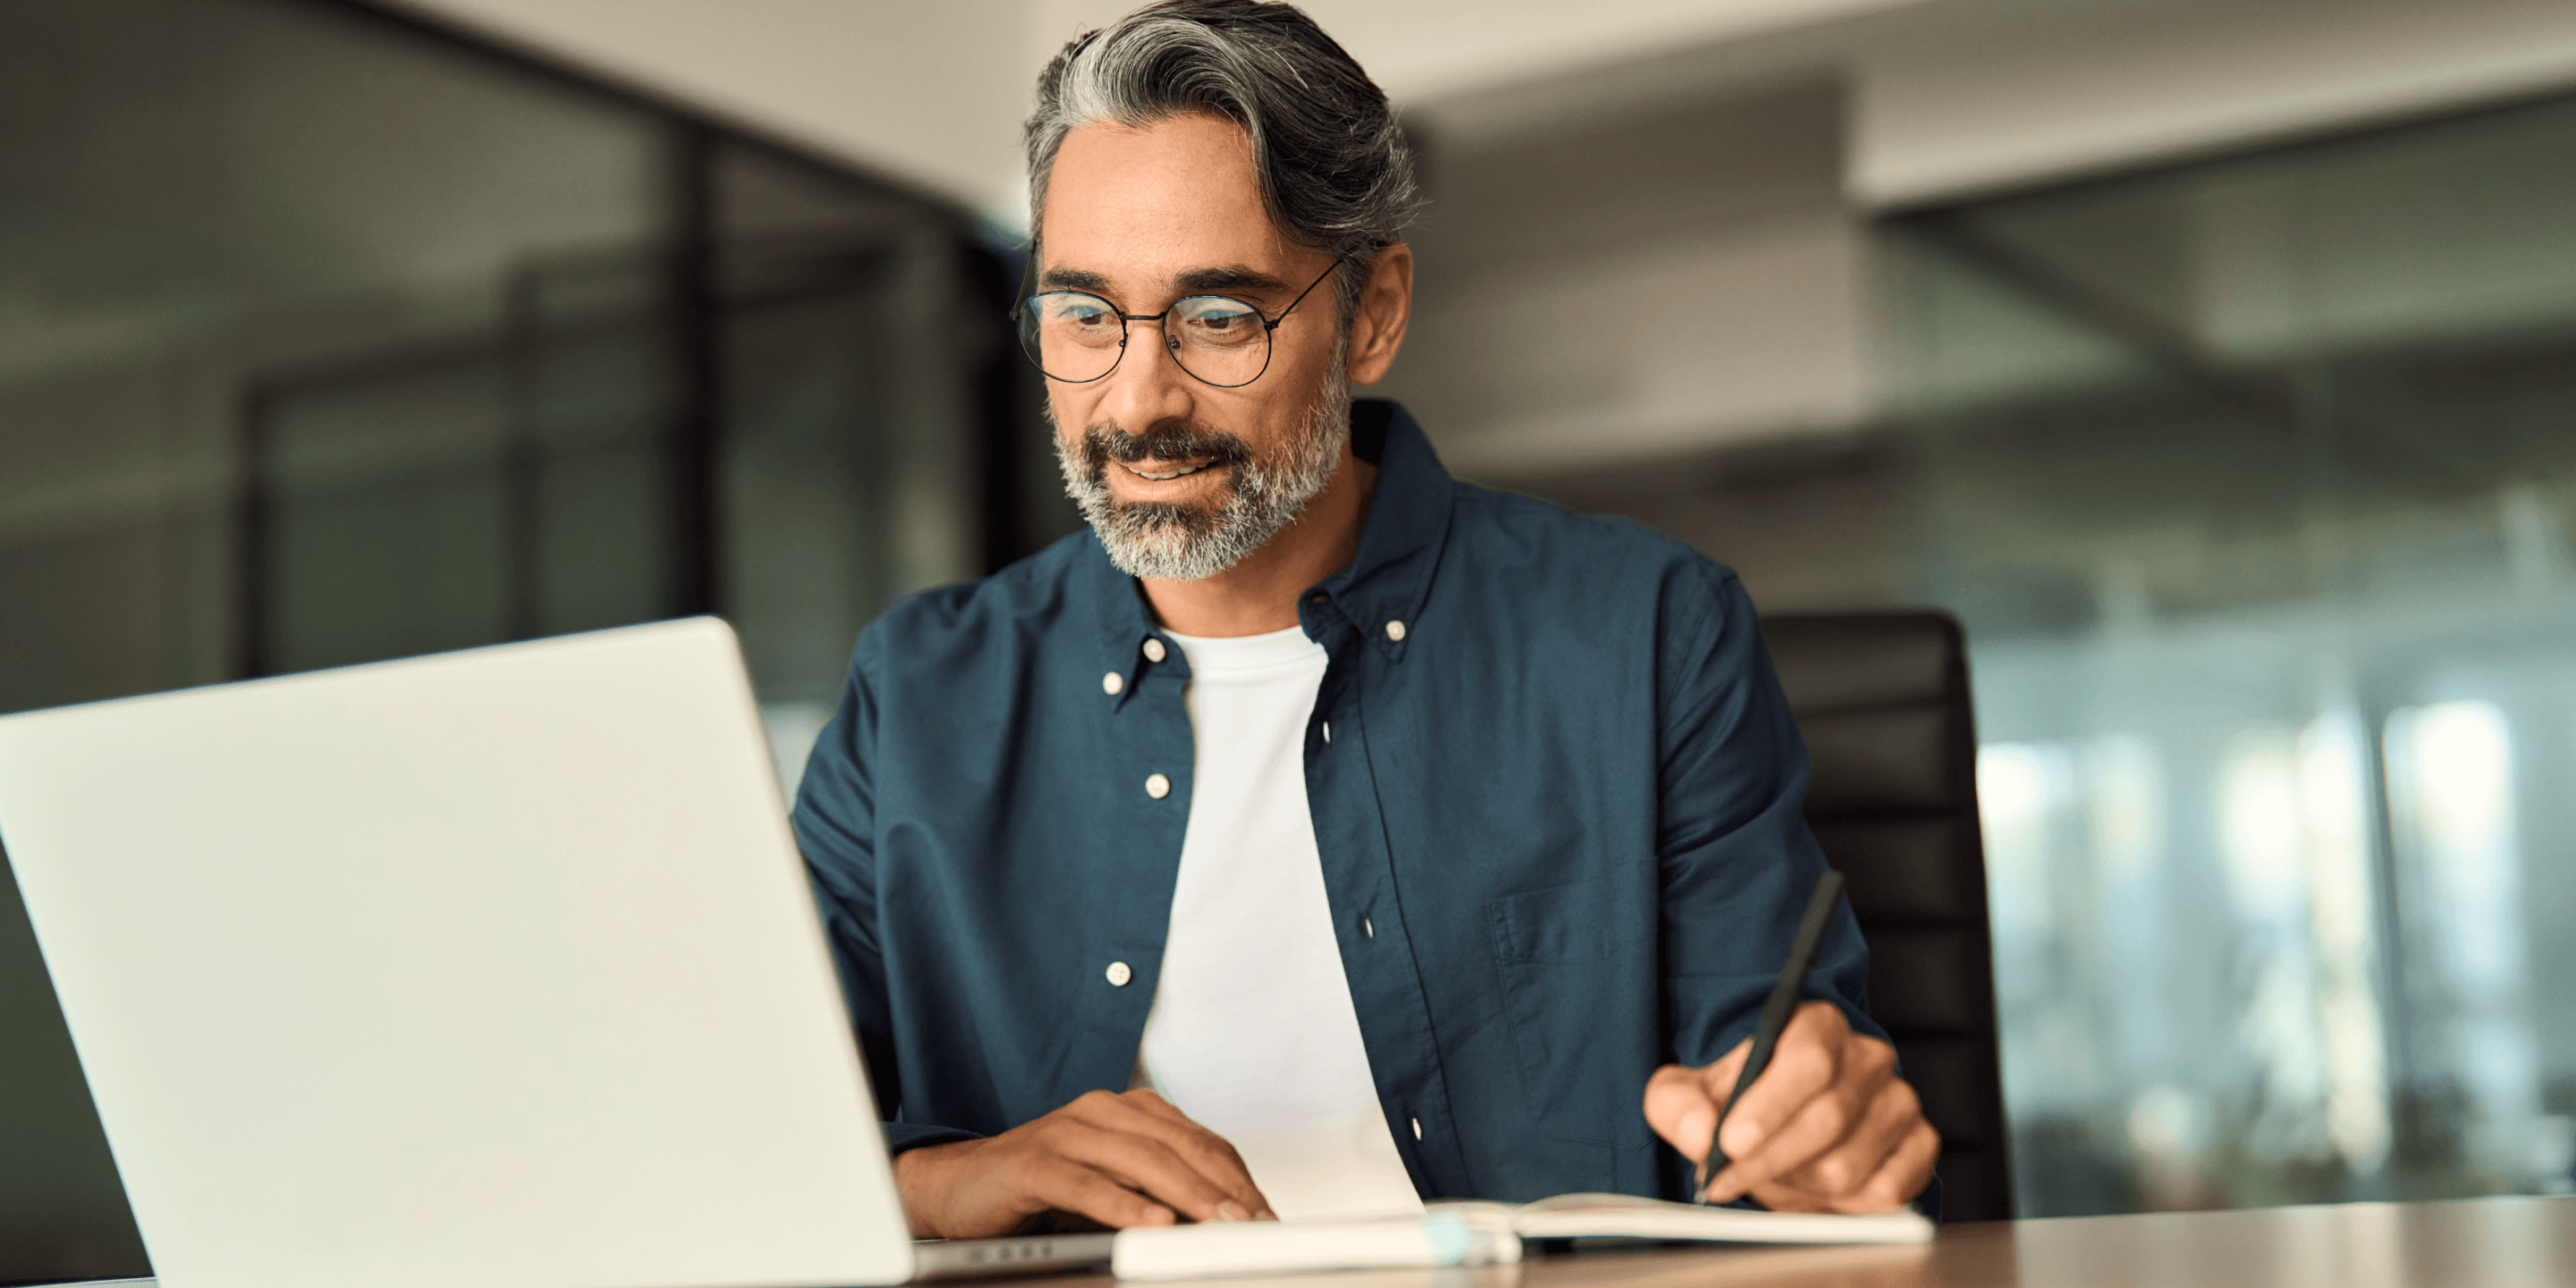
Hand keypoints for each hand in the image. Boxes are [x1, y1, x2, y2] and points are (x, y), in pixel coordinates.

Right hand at [891, 1088, 1275, 1237]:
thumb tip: (1219, 1225)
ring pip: (1142, 1161)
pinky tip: (1151, 1225)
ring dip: (1187, 1198)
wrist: (959, 1187)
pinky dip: (1123, 1207)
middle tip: (1254, 1225)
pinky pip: (1087, 1184)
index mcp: (1130, 1112)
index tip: (1266, 1217)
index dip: (1239, 1181)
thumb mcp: (1114, 1189)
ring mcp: (1068, 1132)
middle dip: (1224, 1190)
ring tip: (1218, 1226)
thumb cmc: (1041, 1189)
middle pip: (1180, 1148)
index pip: (1202, 1143)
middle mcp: (1103, 1112)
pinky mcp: (1034, 1162)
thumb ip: (1161, 1196)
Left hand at [1642, 1001, 1937, 1212]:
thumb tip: (1702, 1134)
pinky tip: (1810, 1190)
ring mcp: (1899, 1101)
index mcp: (1816, 1025)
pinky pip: (1883, 1192)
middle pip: (1828, 1118)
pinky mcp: (1919, 1145)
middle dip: (1770, 1160)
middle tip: (1728, 1182)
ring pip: (1848, 1165)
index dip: (1771, 1106)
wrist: (1777, 1127)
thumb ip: (1679, 1106)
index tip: (1732, 1142)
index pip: (1808, 1059)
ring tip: (1768, 1178)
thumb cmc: (1735, 1103)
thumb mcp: (1686, 1094)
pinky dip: (1838, 1206)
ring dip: (1796, 1186)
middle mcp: (1867, 1057)